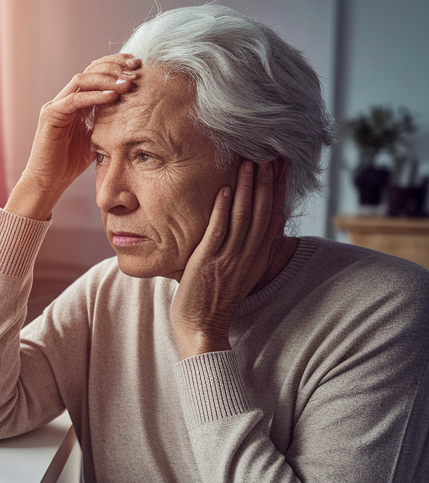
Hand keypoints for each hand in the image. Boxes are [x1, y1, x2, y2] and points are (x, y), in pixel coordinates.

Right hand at [5, 53, 139, 219]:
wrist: (48, 182)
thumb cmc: (70, 163)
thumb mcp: (96, 137)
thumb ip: (108, 120)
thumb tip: (136, 111)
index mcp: (77, 101)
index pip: (97, 72)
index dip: (117, 64)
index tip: (137, 65)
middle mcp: (65, 99)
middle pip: (90, 69)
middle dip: (114, 65)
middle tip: (135, 68)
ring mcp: (56, 105)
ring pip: (82, 79)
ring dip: (107, 79)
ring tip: (127, 83)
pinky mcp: (50, 115)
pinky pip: (74, 99)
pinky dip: (94, 96)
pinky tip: (112, 96)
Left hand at [171, 159, 287, 358]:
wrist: (202, 327)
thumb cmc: (213, 300)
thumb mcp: (236, 272)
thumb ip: (241, 250)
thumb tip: (240, 227)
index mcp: (258, 258)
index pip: (274, 218)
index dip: (278, 191)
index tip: (281, 168)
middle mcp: (249, 256)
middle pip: (264, 213)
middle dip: (267, 182)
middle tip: (270, 155)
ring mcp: (229, 259)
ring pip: (243, 218)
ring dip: (246, 189)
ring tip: (248, 163)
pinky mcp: (209, 263)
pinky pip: (218, 231)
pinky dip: (222, 209)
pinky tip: (224, 189)